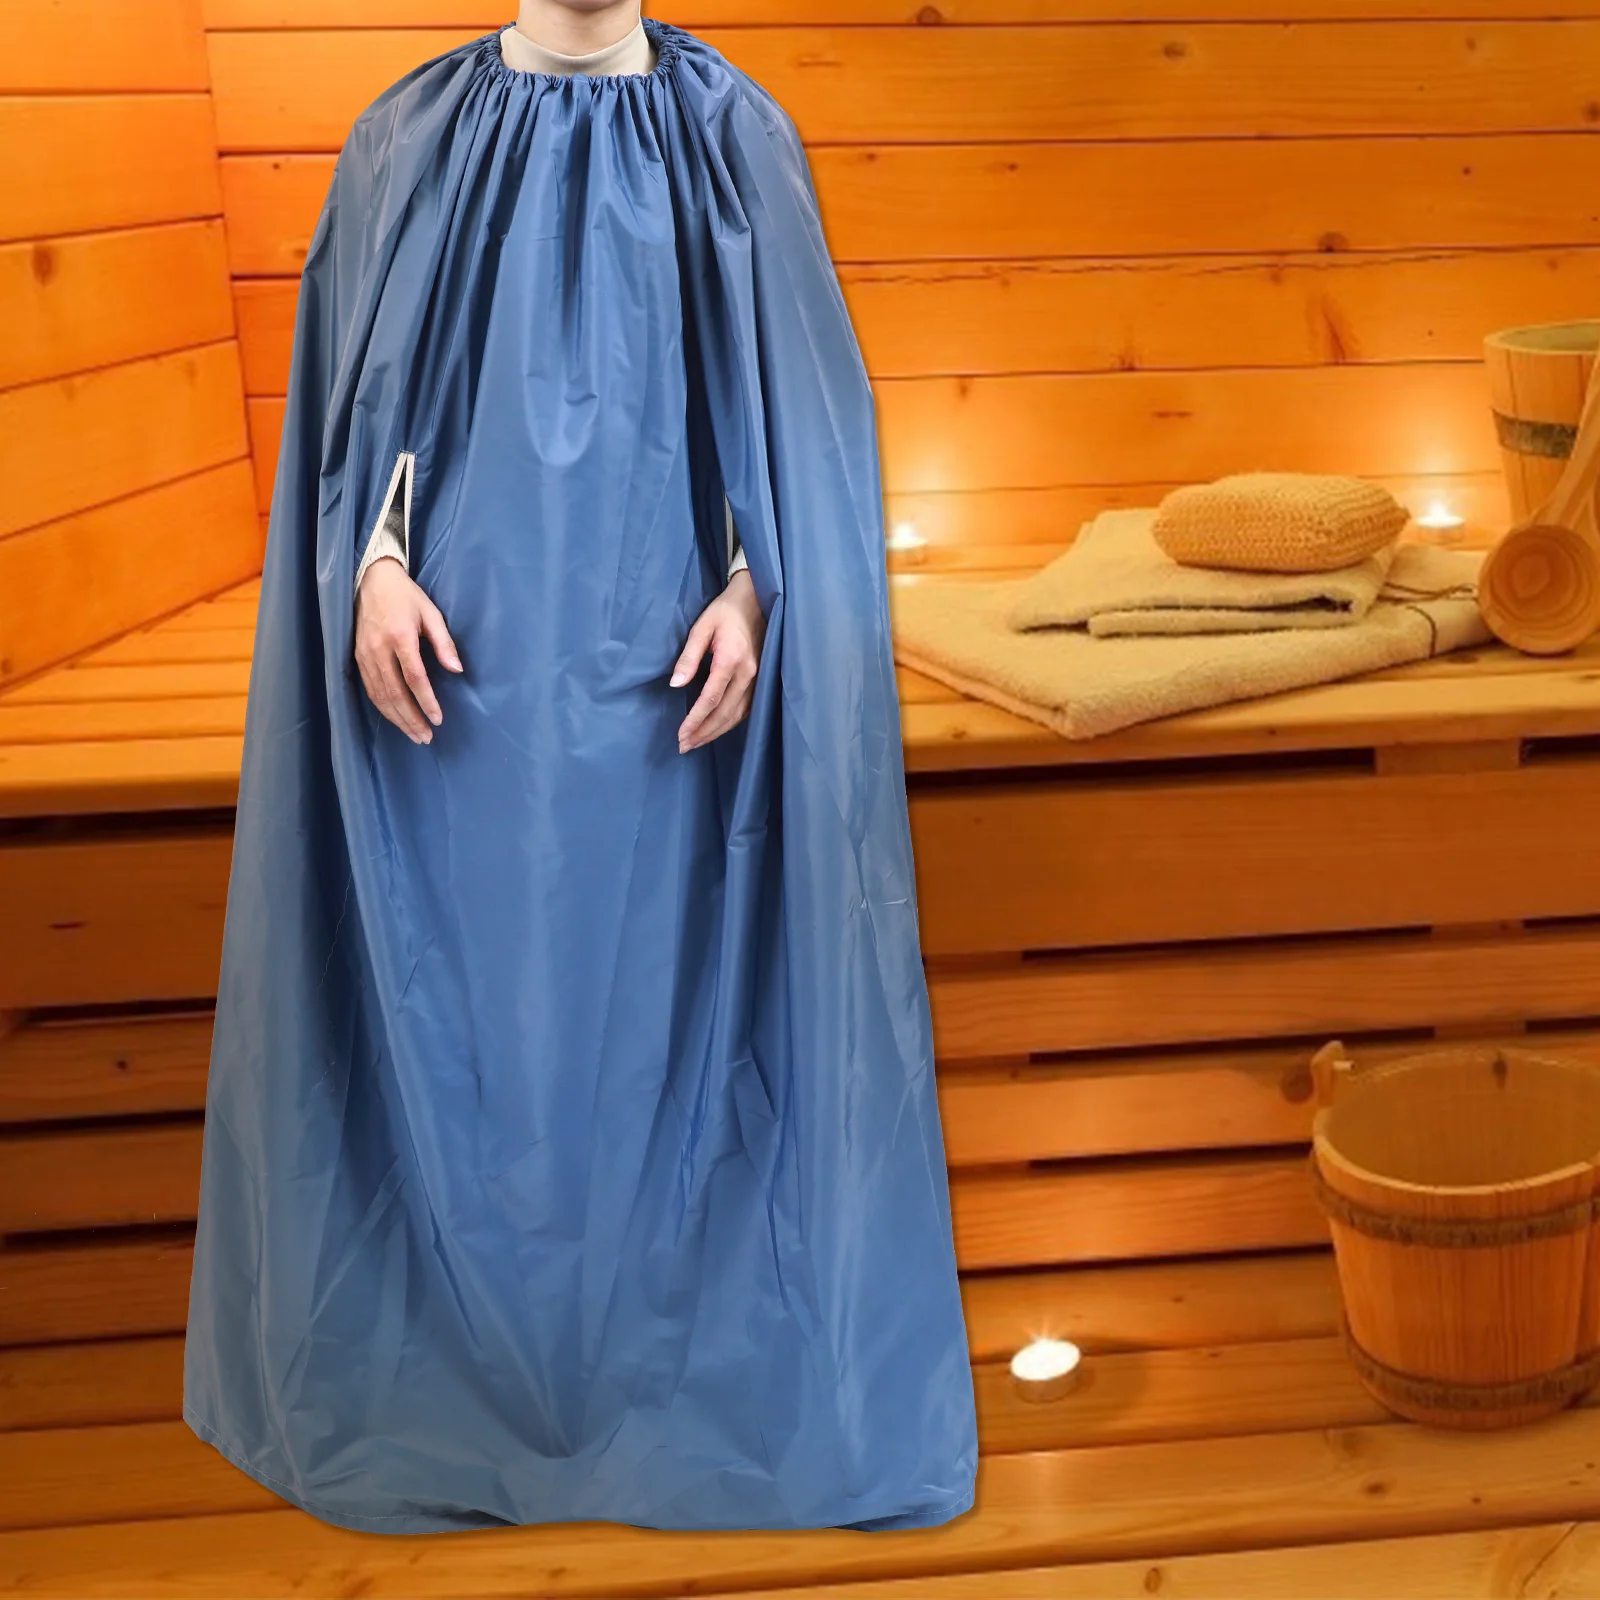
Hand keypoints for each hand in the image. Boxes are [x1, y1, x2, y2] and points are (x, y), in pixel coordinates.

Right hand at [354, 556, 462, 743]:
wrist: (371, 581)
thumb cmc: (407, 597)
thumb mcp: (431, 613)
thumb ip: (444, 642)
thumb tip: (457, 670)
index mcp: (400, 637)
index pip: (414, 678)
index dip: (426, 701)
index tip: (438, 719)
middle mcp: (379, 649)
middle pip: (395, 693)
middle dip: (411, 718)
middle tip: (426, 737)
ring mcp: (365, 655)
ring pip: (380, 695)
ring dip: (397, 718)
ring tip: (414, 735)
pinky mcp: (357, 658)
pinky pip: (370, 689)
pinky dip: (383, 707)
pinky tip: (396, 718)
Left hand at [670, 569, 764, 752]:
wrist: (754, 599)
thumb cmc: (724, 611)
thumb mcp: (701, 628)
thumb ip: (688, 658)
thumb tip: (675, 685)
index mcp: (731, 660)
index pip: (711, 699)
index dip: (695, 720)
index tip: (681, 734)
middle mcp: (748, 673)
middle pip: (725, 713)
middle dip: (704, 732)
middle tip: (684, 746)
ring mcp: (757, 678)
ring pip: (737, 715)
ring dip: (716, 732)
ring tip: (696, 743)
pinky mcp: (760, 680)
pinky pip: (746, 709)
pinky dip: (730, 723)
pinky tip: (717, 729)